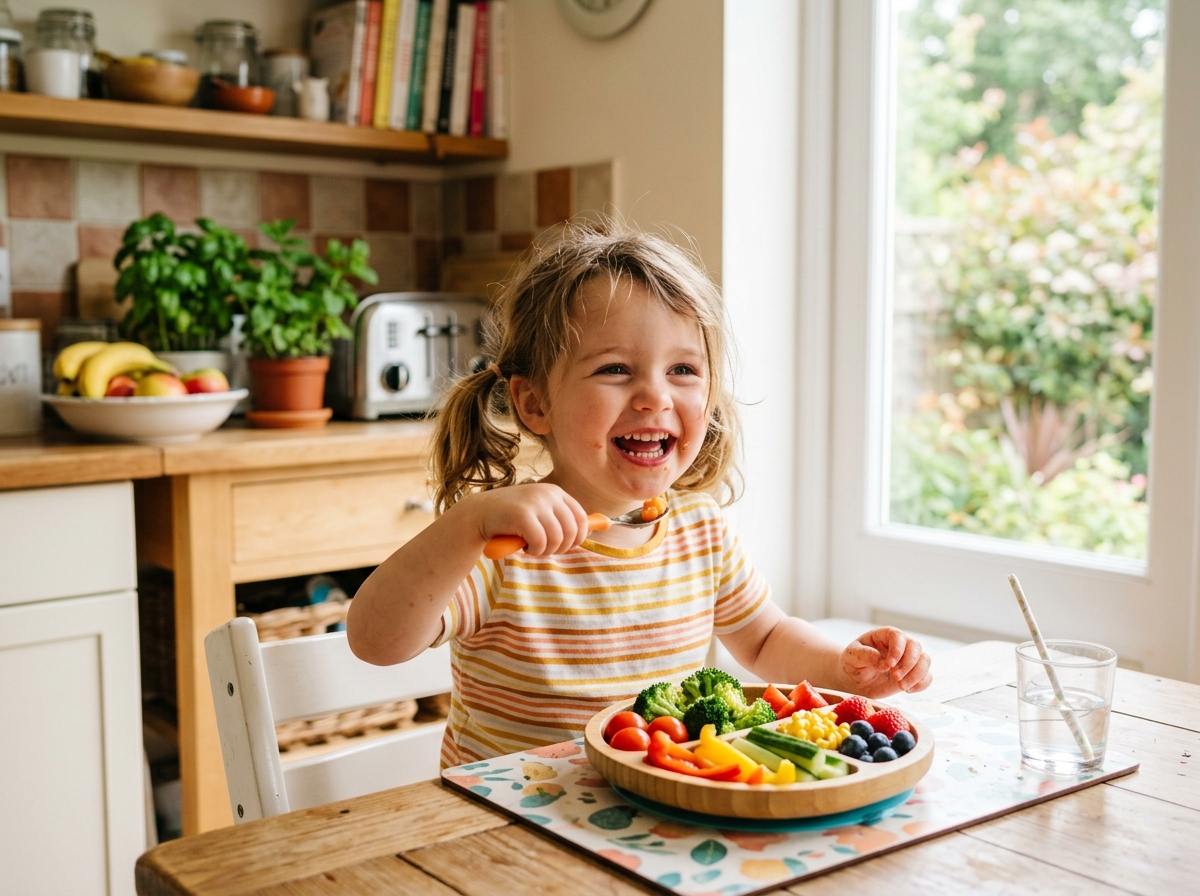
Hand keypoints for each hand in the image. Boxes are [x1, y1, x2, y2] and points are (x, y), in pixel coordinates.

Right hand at [465, 482, 589, 557]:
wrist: (478, 514)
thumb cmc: (511, 518)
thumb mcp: (539, 513)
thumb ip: (561, 518)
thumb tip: (596, 528)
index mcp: (555, 492)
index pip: (581, 518)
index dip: (579, 537)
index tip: (567, 546)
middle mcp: (548, 494)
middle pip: (572, 531)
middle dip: (562, 548)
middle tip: (546, 550)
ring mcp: (535, 503)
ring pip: (557, 539)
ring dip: (546, 551)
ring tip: (533, 548)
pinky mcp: (523, 515)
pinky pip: (541, 543)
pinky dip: (535, 551)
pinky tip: (524, 548)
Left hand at [838, 627, 932, 696]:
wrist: (855, 681)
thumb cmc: (852, 664)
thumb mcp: (852, 657)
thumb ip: (867, 656)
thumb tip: (885, 663)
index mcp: (884, 636)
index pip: (898, 636)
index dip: (897, 650)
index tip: (888, 665)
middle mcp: (899, 645)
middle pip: (915, 646)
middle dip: (908, 664)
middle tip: (895, 677)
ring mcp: (907, 660)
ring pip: (925, 660)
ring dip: (916, 675)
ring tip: (901, 686)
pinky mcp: (912, 675)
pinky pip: (927, 677)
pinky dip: (921, 684)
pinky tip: (907, 690)